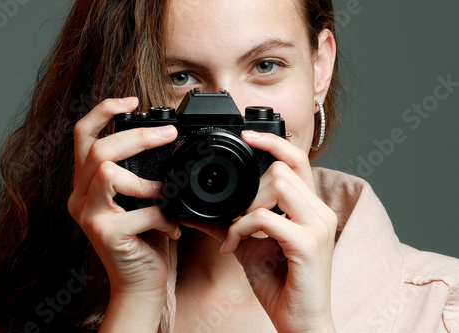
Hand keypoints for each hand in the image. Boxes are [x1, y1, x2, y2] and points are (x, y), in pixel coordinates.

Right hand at [67, 97, 180, 297]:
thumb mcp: (143, 200)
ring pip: (107, 171)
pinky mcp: (104, 234)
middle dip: (137, 135)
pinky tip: (173, 228)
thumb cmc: (147, 240)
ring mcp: (88, 216)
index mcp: (88, 184)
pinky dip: (163, 216)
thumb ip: (143, 173)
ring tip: (167, 191)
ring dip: (146, 179)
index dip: (103, 111)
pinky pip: (139, 211)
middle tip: (168, 135)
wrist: (142, 284)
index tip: (132, 100)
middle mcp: (80, 197)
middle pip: (98, 149)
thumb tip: (168, 141)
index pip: (83, 136)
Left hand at [184, 130, 336, 332]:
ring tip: (236, 230)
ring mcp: (317, 225)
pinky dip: (241, 228)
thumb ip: (230, 224)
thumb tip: (198, 213)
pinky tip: (233, 247)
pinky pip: (266, 218)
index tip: (247, 135)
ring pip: (278, 184)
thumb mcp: (251, 246)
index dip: (273, 142)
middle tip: (234, 216)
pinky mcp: (308, 243)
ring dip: (246, 206)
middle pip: (284, 167)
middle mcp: (320, 211)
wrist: (300, 321)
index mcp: (310, 207)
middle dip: (251, 187)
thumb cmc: (280, 284)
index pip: (297, 159)